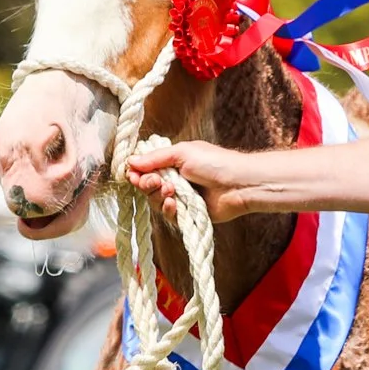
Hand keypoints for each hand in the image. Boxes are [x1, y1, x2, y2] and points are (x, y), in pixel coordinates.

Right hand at [126, 142, 252, 223]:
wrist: (238, 184)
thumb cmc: (215, 163)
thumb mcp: (182, 153)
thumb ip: (155, 158)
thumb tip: (130, 161)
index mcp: (173, 163)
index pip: (146, 169)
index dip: (138, 173)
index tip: (133, 174)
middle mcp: (175, 180)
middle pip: (148, 187)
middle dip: (147, 184)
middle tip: (155, 181)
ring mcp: (181, 198)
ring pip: (156, 202)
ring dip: (158, 196)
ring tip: (170, 191)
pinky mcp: (188, 215)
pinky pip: (169, 216)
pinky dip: (168, 210)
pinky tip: (174, 204)